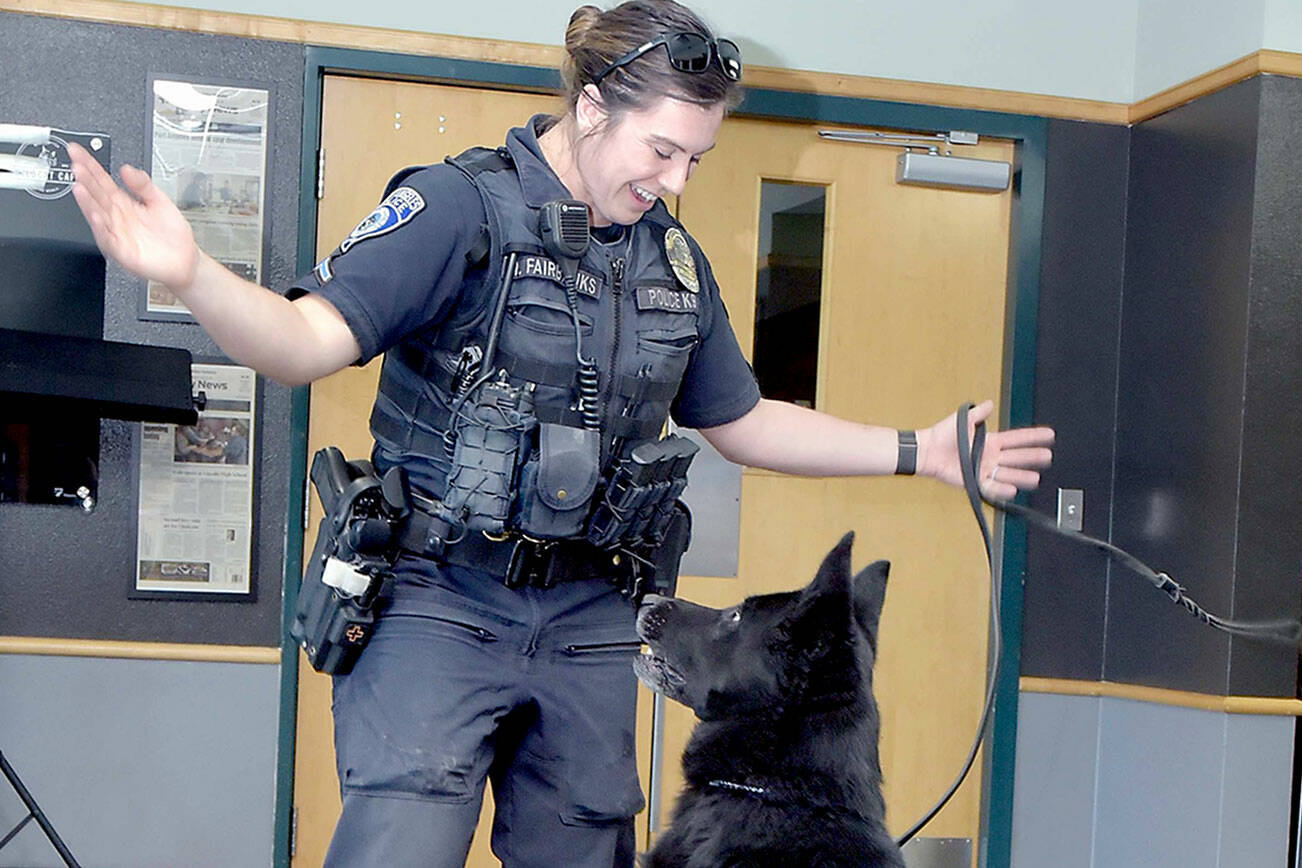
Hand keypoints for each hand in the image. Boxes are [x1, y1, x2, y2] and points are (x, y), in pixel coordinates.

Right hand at [68, 142, 199, 291]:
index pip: (102, 181)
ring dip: (87, 203)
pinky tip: (96, 216)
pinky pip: (109, 239)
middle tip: (76, 166)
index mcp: (124, 203)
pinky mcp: (123, 251)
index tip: (77, 151)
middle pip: (97, 196)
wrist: (185, 260)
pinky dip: (101, 228)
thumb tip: (126, 168)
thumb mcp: (159, 201)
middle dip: (85, 181)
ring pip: (98, 216)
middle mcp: (117, 217)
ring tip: (79, 187)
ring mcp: (118, 234)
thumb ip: (143, 184)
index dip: (89, 165)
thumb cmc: (172, 234)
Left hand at [917, 400, 1053, 500]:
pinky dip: (1001, 489)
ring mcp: (984, 469)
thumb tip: (989, 403)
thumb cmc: (942, 435)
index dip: (1033, 437)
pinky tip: (1012, 489)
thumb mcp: (963, 419)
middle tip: (1048, 457)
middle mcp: (990, 456)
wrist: (928, 451)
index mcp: (991, 441)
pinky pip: (991, 487)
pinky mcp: (974, 481)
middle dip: (1033, 457)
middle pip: (1017, 457)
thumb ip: (978, 413)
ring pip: (1008, 473)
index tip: (1049, 435)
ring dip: (1021, 476)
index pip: (1017, 439)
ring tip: (1035, 479)